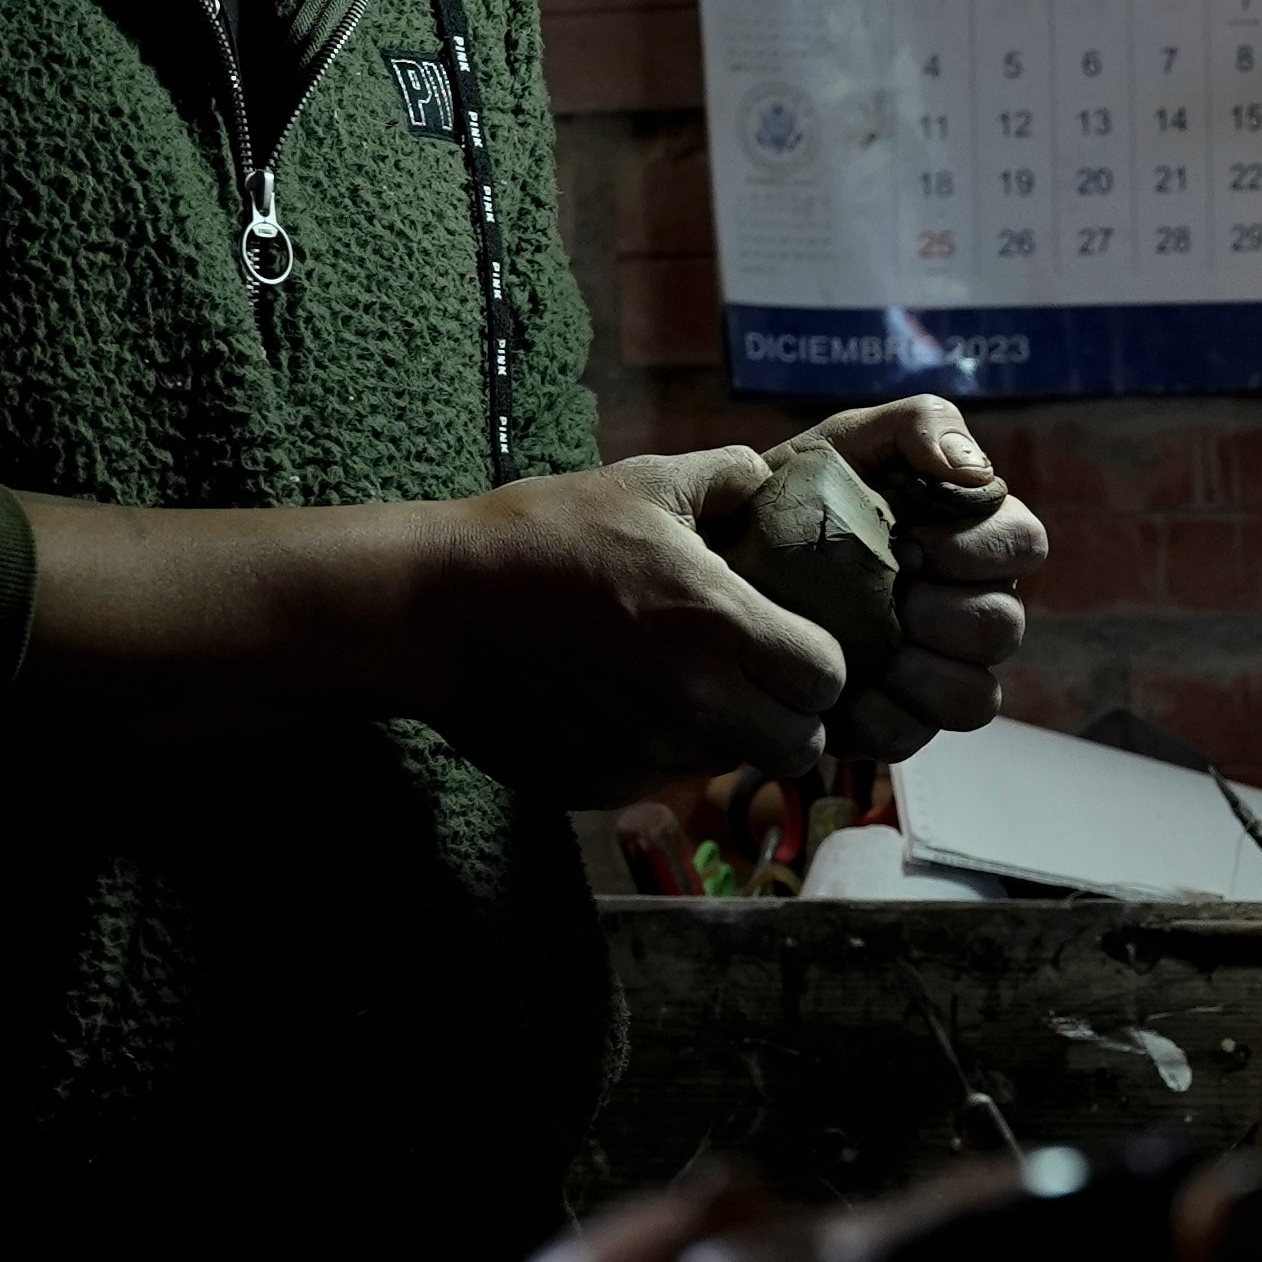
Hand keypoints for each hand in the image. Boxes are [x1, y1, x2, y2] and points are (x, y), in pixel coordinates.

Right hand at [380, 449, 850, 796]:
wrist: (434, 609)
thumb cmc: (539, 536)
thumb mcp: (637, 484)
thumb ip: (722, 478)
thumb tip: (767, 475)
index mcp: (721, 627)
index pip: (827, 679)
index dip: (820, 663)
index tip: (792, 644)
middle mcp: (698, 704)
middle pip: (799, 744)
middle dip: (789, 713)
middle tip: (756, 680)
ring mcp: (650, 754)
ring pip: (732, 766)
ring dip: (726, 734)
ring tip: (684, 687)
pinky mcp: (604, 786)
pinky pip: (664, 780)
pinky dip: (658, 752)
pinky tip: (621, 705)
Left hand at [792, 395, 1048, 758]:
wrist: (715, 564)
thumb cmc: (791, 498)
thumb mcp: (844, 442)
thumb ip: (918, 426)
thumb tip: (974, 471)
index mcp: (970, 539)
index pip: (1024, 543)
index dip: (979, 546)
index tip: (914, 536)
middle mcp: (965, 609)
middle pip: (1003, 627)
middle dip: (942, 612)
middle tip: (885, 591)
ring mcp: (933, 673)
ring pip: (974, 698)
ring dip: (921, 673)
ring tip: (868, 641)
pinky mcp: (892, 722)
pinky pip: (910, 737)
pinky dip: (871, 712)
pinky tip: (835, 682)